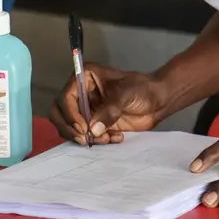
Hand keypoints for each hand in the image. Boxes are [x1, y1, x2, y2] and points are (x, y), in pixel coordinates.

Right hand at [49, 63, 167, 144]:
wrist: (158, 100)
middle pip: (60, 113)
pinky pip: (86, 136)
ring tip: (106, 139)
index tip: (83, 127)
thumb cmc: (143, 89)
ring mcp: (87, 109)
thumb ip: (110, 109)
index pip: (65, 97)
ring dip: (85, 137)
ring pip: (71, 128)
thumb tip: (93, 129)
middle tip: (86, 140)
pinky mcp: (95, 124)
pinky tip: (115, 138)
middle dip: (70, 129)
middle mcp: (81, 93)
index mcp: (84, 77)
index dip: (70, 114)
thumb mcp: (126, 94)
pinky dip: (97, 140)